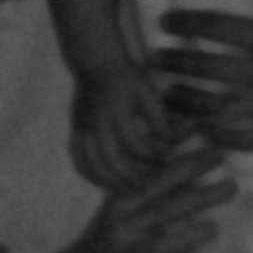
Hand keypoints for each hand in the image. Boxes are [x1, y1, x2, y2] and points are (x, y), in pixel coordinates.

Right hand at [15, 140, 226, 252]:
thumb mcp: (125, 223)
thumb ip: (150, 206)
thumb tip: (189, 188)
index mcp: (122, 198)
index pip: (152, 170)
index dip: (175, 150)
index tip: (199, 129)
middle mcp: (122, 211)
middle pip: (160, 183)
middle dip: (192, 165)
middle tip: (221, 150)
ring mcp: (125, 234)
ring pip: (167, 211)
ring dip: (200, 197)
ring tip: (231, 186)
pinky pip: (163, 246)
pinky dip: (187, 236)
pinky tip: (211, 229)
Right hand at [58, 0, 180, 188]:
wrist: (96, 62)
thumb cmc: (129, 77)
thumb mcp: (150, 91)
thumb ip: (161, 117)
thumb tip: (177, 139)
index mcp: (117, 109)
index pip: (137, 143)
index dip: (154, 157)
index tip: (168, 165)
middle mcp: (96, 120)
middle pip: (112, 160)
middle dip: (132, 177)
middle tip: (149, 188)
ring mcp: (82, 126)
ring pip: (91, 163)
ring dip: (110, 181)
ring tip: (128, 190)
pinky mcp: (75, 129)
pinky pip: (77, 158)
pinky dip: (90, 174)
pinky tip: (105, 183)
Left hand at [160, 0, 252, 153]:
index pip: (212, 28)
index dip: (183, 23)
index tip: (164, 22)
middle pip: (203, 68)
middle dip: (172, 62)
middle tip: (153, 59)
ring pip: (212, 106)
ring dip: (185, 101)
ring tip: (169, 95)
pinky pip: (239, 137)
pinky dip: (216, 133)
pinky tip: (204, 127)